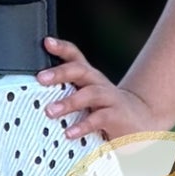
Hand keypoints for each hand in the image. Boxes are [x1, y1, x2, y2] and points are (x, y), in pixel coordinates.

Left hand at [36, 37, 162, 142]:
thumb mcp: (86, 99)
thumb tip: (32, 98)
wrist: (142, 121)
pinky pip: (99, 119)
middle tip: (40, 78)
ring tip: (50, 111)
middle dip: (60, 72)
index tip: (46, 42)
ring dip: (69, 102)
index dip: (62, 48)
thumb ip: (66, 96)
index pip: (75, 58)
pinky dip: (83, 126)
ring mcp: (109, 99)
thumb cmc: (106, 109)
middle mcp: (98, 84)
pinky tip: (69, 133)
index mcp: (89, 78)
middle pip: (80, 71)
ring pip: (90, 94)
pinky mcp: (117, 116)